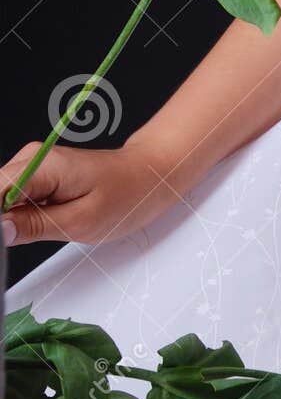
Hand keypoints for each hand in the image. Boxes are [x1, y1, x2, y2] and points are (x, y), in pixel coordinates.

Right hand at [0, 140, 183, 247]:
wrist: (148, 176)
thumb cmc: (125, 196)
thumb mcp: (80, 221)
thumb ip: (34, 226)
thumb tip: (0, 231)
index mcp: (43, 166)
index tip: (4, 240)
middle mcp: (33, 158)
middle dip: (0, 224)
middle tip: (25, 240)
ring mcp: (34, 165)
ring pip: (0, 198)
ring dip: (7, 222)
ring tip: (40, 232)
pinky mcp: (38, 175)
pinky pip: (13, 198)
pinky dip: (17, 216)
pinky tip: (35, 226)